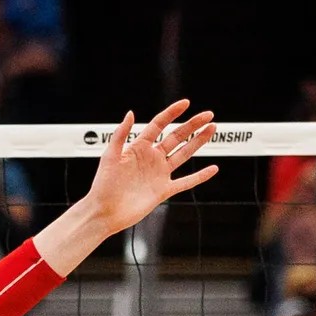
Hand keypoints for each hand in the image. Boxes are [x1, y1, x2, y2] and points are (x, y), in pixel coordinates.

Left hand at [81, 100, 219, 234]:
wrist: (104, 212)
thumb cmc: (103, 186)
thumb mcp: (109, 156)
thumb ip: (120, 134)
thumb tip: (130, 113)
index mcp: (138, 148)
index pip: (159, 125)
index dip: (172, 113)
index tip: (185, 103)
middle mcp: (151, 159)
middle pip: (176, 137)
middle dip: (192, 125)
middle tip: (208, 115)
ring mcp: (159, 174)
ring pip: (183, 154)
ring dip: (198, 142)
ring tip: (211, 129)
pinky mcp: (163, 190)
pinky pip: (185, 182)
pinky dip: (199, 176)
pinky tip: (213, 169)